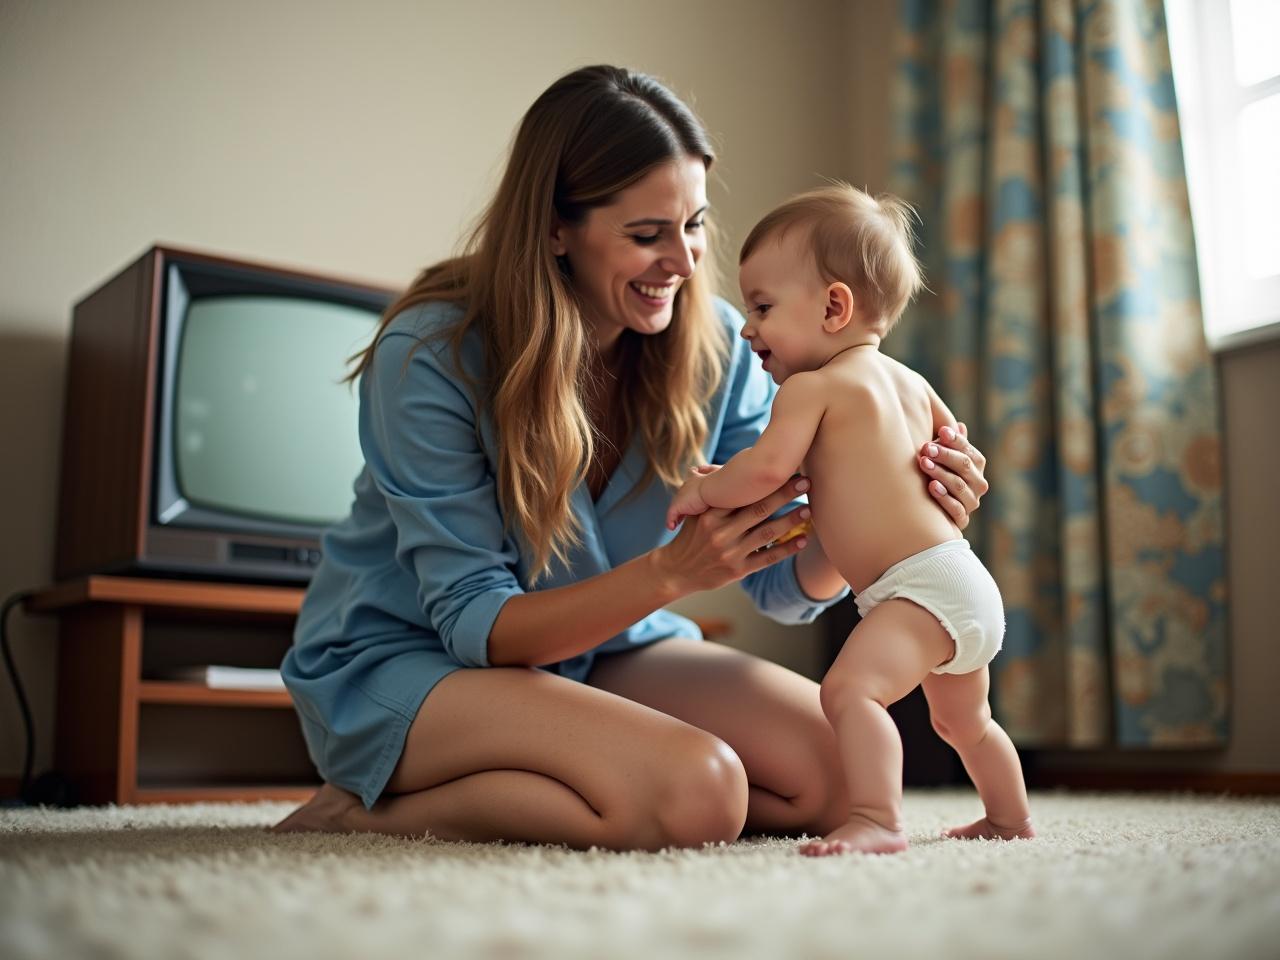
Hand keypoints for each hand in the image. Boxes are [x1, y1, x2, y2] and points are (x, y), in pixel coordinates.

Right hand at [652, 475, 812, 594]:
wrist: (677, 571)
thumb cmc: (690, 536)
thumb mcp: (693, 513)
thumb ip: (708, 494)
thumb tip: (715, 467)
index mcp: (710, 514)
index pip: (741, 494)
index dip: (764, 481)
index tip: (782, 468)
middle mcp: (721, 532)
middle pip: (758, 509)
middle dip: (783, 494)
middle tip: (805, 481)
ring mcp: (730, 552)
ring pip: (766, 533)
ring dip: (790, 520)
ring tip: (808, 509)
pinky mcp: (738, 570)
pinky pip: (767, 558)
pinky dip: (786, 549)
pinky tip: (802, 540)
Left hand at [918, 422, 988, 529]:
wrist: (934, 512)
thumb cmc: (937, 474)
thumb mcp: (943, 458)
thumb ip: (950, 444)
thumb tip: (959, 426)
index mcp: (976, 464)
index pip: (968, 450)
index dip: (955, 440)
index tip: (940, 432)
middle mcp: (978, 483)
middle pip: (964, 465)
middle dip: (944, 455)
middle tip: (926, 448)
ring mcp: (971, 501)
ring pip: (959, 485)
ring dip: (941, 474)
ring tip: (924, 464)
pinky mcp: (961, 519)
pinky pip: (956, 509)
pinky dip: (944, 498)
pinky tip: (931, 487)